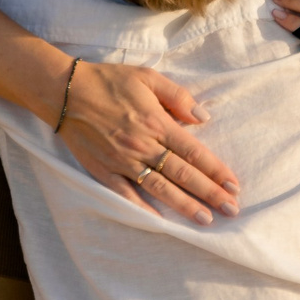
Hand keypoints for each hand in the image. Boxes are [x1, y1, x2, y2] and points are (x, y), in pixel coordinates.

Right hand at [57, 60, 241, 224]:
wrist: (65, 92)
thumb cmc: (109, 81)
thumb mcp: (147, 76)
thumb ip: (178, 97)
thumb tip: (203, 117)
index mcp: (157, 122)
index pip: (194, 152)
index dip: (217, 171)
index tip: (234, 186)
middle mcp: (143, 145)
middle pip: (183, 175)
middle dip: (210, 194)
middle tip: (231, 210)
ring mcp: (123, 161)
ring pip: (160, 189)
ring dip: (185, 206)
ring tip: (205, 220)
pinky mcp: (104, 171)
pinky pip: (127, 195)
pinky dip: (144, 210)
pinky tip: (161, 222)